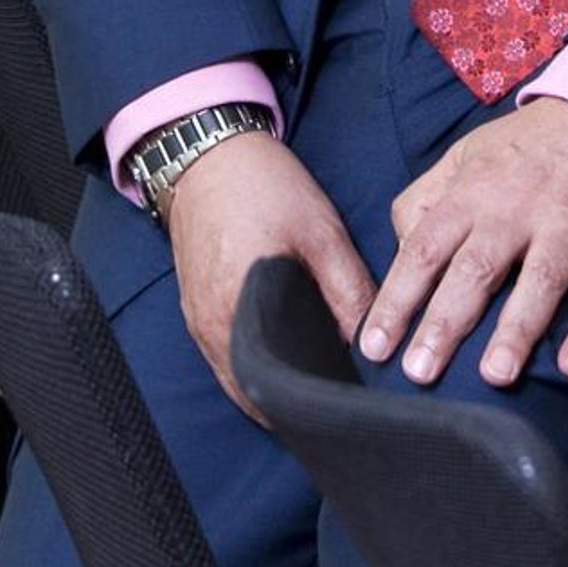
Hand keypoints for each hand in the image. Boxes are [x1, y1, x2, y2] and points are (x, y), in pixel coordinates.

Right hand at [164, 132, 376, 420]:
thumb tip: (372, 340)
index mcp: (237, 313)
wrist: (208, 153)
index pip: (274, 390)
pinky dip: (253, 366)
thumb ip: (347, 288)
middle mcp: (209, 329)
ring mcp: (197, 322)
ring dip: (271, 389)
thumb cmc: (262, 185)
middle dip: (292, 406)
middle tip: (336, 406)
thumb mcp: (319, 231)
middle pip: (253, 393)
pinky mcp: (195, 308)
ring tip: (316, 385)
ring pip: (237, 380)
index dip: (309, 407)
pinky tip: (284, 356)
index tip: (341, 413)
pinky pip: (225, 358)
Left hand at [359, 99, 567, 390]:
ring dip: (517, 329)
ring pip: (541, 280)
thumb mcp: (470, 154)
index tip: (372, 347)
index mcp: (476, 190)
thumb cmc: (533, 145)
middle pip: (476, 268)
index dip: (397, 298)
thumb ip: (428, 198)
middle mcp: (520, 207)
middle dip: (445, 323)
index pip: (425, 248)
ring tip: (494, 376)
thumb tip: (398, 252)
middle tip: (419, 374)